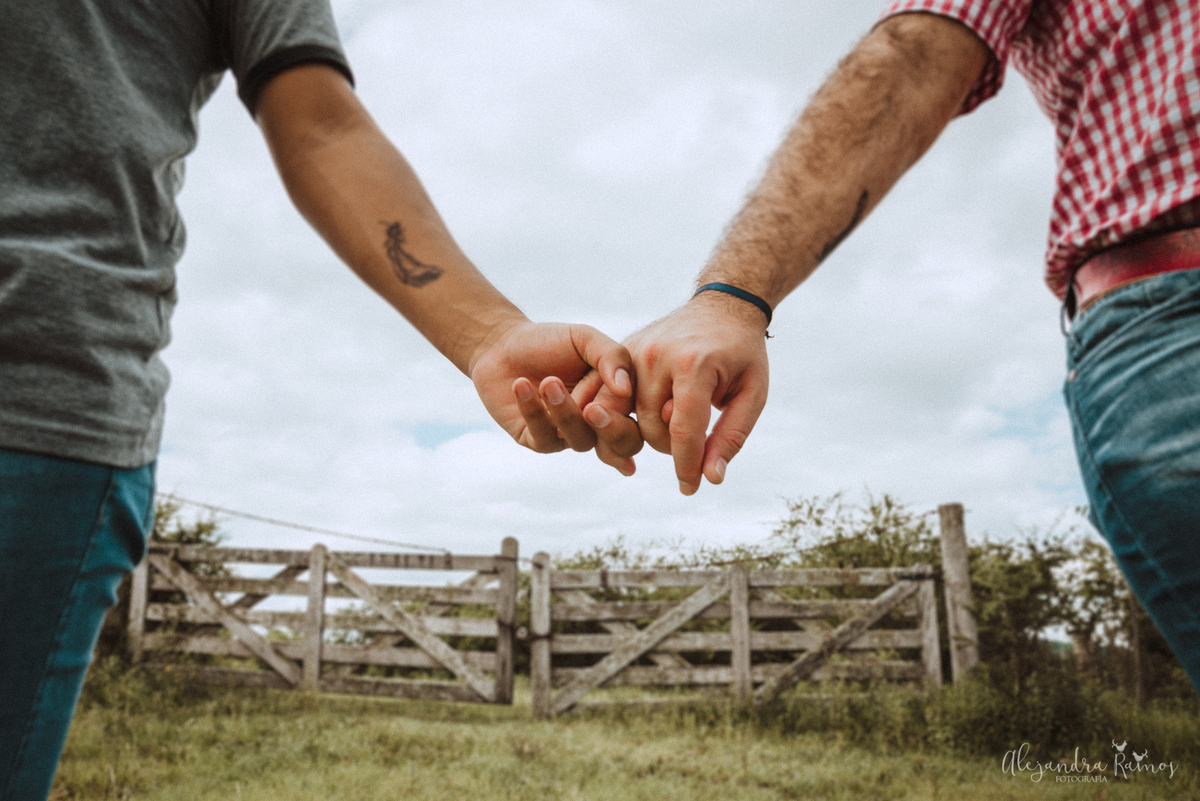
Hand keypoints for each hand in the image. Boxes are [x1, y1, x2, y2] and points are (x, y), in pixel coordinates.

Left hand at [469, 321, 643, 472]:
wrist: (503, 345)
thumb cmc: (551, 341)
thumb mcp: (585, 339)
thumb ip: (612, 356)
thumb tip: (626, 389)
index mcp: (617, 399)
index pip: (638, 413)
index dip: (623, 405)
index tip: (605, 383)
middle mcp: (598, 423)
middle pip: (623, 445)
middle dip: (612, 431)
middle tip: (591, 408)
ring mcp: (568, 435)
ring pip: (580, 441)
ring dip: (565, 412)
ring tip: (547, 382)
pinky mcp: (537, 440)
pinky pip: (543, 437)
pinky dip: (533, 410)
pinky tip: (521, 385)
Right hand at [584, 291, 768, 493]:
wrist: (720, 306)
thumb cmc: (741, 353)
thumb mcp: (752, 394)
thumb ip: (731, 436)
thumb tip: (711, 477)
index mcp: (693, 365)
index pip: (683, 431)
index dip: (687, 467)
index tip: (691, 489)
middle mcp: (656, 357)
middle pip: (651, 430)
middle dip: (673, 447)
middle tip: (695, 439)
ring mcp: (633, 352)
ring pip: (628, 419)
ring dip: (651, 433)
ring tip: (677, 423)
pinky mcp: (621, 352)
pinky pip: (612, 398)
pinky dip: (628, 416)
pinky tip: (652, 416)